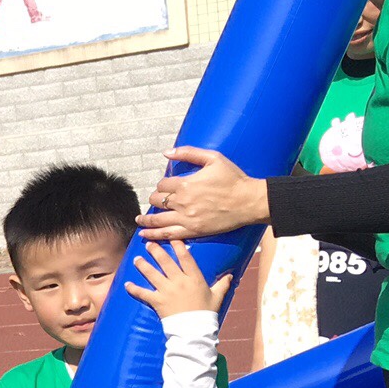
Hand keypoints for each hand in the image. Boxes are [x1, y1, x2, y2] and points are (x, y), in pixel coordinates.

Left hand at [126, 240, 230, 317]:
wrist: (195, 329)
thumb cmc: (206, 312)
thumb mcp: (217, 296)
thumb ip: (222, 284)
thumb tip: (230, 275)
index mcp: (194, 278)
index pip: (186, 257)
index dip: (178, 246)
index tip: (172, 237)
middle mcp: (179, 281)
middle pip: (166, 262)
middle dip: (156, 251)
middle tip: (149, 244)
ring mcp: (167, 291)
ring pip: (152, 274)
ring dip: (143, 265)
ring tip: (136, 258)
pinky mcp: (157, 301)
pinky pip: (143, 293)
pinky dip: (134, 289)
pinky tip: (126, 284)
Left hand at [135, 147, 269, 240]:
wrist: (249, 201)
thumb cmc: (234, 179)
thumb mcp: (214, 158)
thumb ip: (189, 153)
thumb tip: (167, 153)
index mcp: (186, 184)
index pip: (162, 185)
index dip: (162, 185)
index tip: (166, 187)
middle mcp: (182, 202)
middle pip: (157, 201)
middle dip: (156, 199)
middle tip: (157, 201)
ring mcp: (186, 218)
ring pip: (157, 219)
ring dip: (145, 220)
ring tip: (139, 220)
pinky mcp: (192, 231)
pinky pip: (167, 234)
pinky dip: (152, 235)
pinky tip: (144, 234)